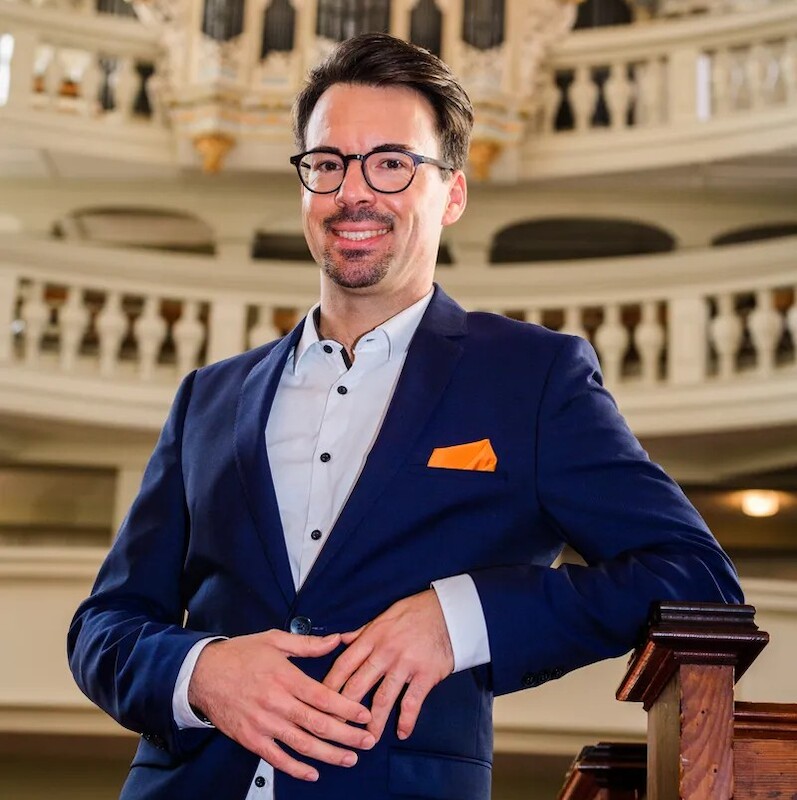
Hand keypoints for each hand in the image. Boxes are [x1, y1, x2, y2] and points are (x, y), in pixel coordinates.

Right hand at [187, 630, 374, 781]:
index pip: (323, 697)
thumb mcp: (275, 640)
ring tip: (350, 758)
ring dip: (329, 754)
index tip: (365, 715)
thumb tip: (337, 639)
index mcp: (285, 677)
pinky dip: (296, 768)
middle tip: (367, 741)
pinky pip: (277, 758)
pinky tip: (314, 773)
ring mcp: (263, 723)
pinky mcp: (250, 738)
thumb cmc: (240, 654)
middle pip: (318, 724)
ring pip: (302, 744)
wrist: (202, 673)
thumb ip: (308, 644)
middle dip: (347, 735)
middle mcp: (276, 702)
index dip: (347, 708)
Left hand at [323, 590, 453, 743]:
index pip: (344, 664)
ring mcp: (405, 664)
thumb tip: (339, 639)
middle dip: (344, 709)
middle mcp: (385, 652)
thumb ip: (362, 632)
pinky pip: (412, 702)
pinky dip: (407, 720)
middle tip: (335, 729)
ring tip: (366, 740)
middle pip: (358, 685)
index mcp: (372, 637)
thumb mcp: (384, 616)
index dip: (330, 685)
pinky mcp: (426, 674)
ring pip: (383, 698)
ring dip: (373, 723)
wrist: (448, 612)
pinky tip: (402, 733)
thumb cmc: (414, 613)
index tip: (319, 702)